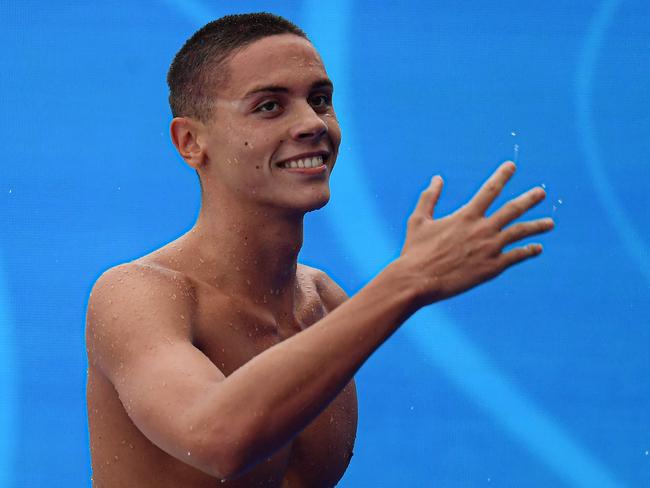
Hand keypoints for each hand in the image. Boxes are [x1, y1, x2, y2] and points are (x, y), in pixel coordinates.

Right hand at [398, 161, 553, 305]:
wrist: (417, 281)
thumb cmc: (415, 251)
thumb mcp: (418, 220)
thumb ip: (429, 197)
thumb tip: (437, 178)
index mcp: (466, 215)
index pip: (490, 190)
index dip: (502, 176)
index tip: (512, 166)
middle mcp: (482, 229)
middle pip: (513, 209)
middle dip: (529, 199)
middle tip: (542, 192)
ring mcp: (490, 249)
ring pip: (520, 233)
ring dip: (537, 226)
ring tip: (550, 223)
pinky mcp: (492, 268)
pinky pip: (516, 257)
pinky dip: (528, 251)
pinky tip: (537, 248)